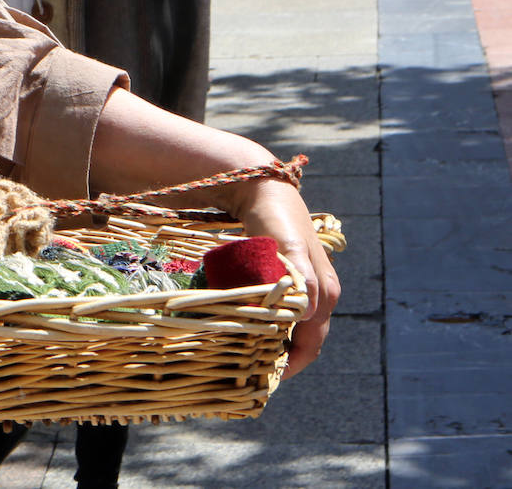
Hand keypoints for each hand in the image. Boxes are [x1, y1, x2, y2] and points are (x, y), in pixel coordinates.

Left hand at [222, 179, 341, 378]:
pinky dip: (270, 323)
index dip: (290, 364)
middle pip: (304, 339)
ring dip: (274, 341)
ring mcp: (308, 286)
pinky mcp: (292, 277)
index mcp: (323, 294)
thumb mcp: (288, 250)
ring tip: (246, 352)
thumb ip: (300, 280)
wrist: (265, 190)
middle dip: (281, 357)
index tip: (263, 379)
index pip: (311, 345)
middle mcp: (321, 294)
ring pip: (293, 326)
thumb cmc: (276, 220)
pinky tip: (250, 325)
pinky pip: (285, 311)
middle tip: (249, 370)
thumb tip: (307, 315)